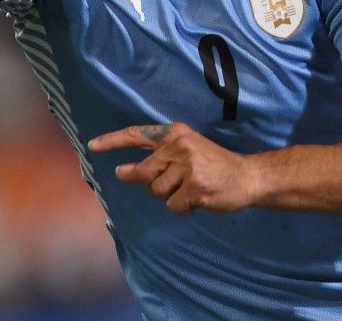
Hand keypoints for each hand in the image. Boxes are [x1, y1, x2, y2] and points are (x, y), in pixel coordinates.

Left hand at [88, 123, 257, 214]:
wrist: (248, 176)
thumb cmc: (213, 166)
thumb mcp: (184, 153)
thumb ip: (154, 159)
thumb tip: (122, 171)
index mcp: (175, 133)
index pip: (137, 134)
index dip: (113, 141)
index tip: (92, 146)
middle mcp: (180, 145)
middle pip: (144, 173)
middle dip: (155, 185)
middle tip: (178, 183)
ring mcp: (189, 166)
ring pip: (157, 192)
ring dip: (172, 197)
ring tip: (192, 188)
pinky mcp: (196, 187)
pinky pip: (173, 206)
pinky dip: (184, 208)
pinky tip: (200, 199)